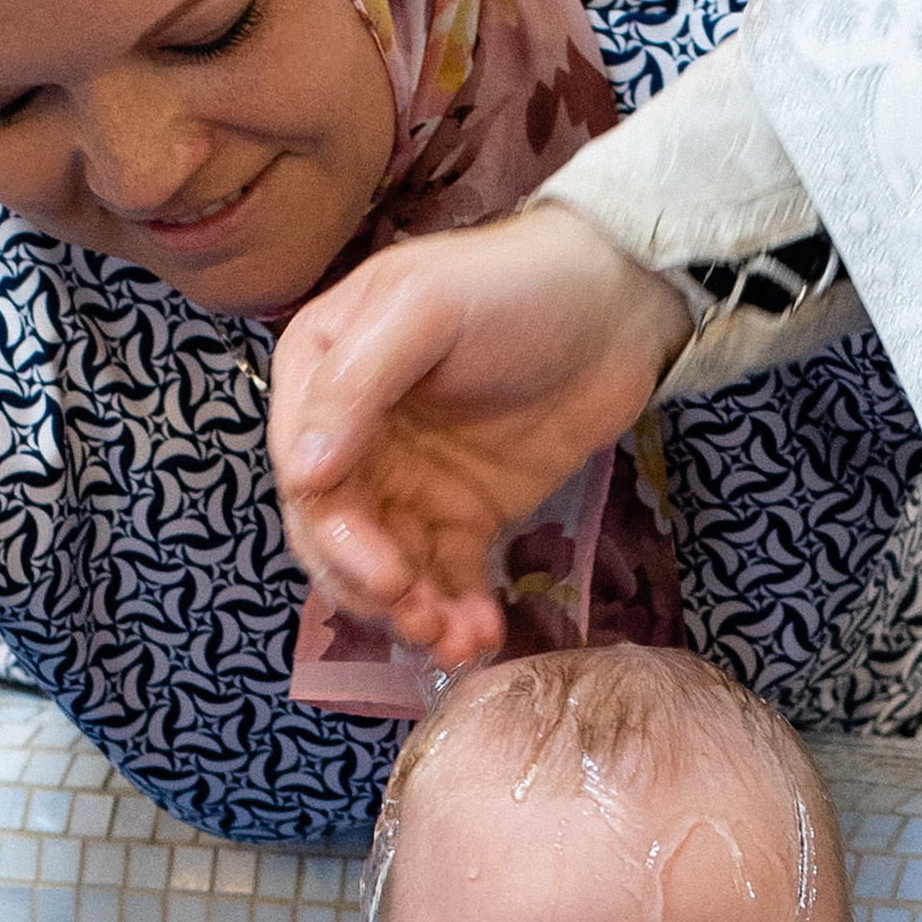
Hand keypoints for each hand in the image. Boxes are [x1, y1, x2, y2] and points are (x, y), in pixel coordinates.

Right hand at [269, 204, 692, 665]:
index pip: (304, 476)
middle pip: (337, 536)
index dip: (335, 537)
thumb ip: (357, 385)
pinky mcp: (465, 516)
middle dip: (373, 587)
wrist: (619, 302)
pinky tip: (482, 634)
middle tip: (420, 615)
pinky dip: (458, 613)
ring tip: (456, 639)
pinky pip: (446, 579)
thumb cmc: (515, 283)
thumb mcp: (424, 309)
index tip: (386, 573)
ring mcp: (408, 482)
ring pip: (388, 570)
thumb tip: (301, 473)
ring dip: (412, 614)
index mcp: (320, 375)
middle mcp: (352, 436)